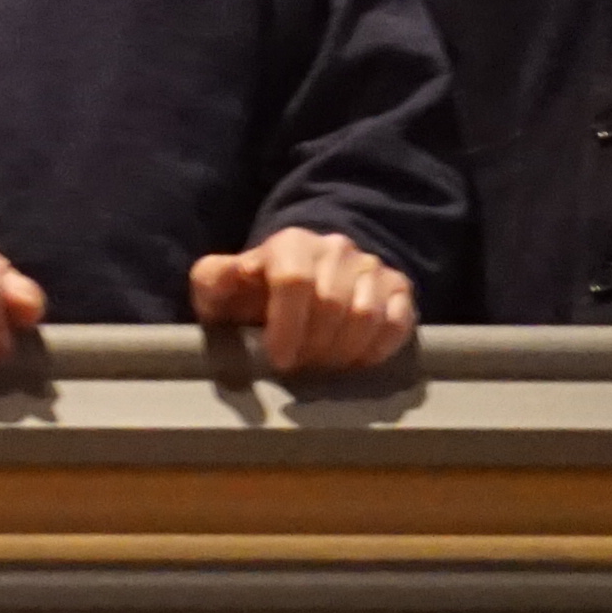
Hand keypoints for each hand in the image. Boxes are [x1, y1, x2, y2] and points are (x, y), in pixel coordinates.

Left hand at [191, 226, 414, 375]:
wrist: (307, 274)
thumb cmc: (259, 289)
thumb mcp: (225, 283)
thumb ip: (214, 279)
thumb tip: (222, 279)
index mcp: (291, 243)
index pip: (294, 281)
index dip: (287, 326)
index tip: (279, 359)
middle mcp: (335, 248)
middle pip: (331, 303)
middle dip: (313, 345)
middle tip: (301, 369)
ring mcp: (370, 266)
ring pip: (365, 315)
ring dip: (343, 352)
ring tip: (325, 367)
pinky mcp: (398, 286)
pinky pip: (397, 322)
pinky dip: (376, 350)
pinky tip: (355, 363)